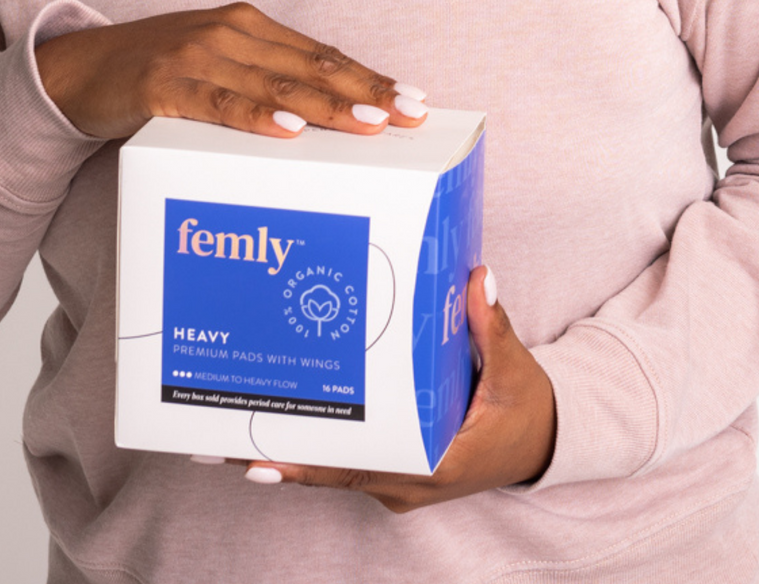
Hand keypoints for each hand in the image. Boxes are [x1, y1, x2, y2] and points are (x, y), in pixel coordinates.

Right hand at [34, 1, 428, 140]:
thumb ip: (263, 83)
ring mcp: (193, 55)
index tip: (412, 99)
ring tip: (367, 124)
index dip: (368, 76)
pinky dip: (255, 117)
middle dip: (363, 91)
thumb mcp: (215, 67)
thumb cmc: (156, 75)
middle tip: (407, 115)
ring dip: (324, 106)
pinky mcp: (160, 85)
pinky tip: (287, 131)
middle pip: (308, 67)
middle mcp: (226, 32)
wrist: (77, 72)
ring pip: (272, 86)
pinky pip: (217, 104)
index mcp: (246, 25)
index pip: (320, 54)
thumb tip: (324, 118)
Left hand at [239, 266, 554, 509]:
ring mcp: (397, 477)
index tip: (260, 461)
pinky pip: (346, 457)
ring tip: (225, 424)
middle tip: (217, 432)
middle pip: (331, 471)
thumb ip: (490, 325)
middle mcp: (407, 480)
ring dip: (285, 449)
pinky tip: (272, 418)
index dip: (309, 467)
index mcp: (436, 465)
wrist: (542, 440)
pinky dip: (312, 442)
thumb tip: (478, 279)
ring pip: (332, 467)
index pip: (360, 470)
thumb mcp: (513, 368)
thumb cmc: (524, 409)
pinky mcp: (394, 465)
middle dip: (276, 454)